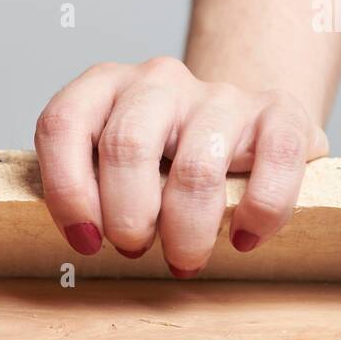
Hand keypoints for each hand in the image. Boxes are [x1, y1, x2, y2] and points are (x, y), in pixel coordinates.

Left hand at [34, 58, 328, 276]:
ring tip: (184, 259)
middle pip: (126, 147)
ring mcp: (219, 94)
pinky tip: (243, 238)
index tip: (86, 241)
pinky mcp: (278, 112)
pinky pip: (276, 160)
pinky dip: (260, 212)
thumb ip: (87, 185)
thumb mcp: (111, 163)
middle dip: (127, 218)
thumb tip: (81, 234)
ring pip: (196, 168)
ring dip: (186, 231)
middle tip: (134, 249)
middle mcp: (157, 80)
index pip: (62, 124)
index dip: (67, 191)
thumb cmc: (164, 159)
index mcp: (103, 86)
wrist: (241, 125)